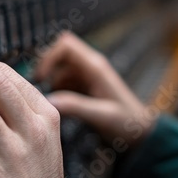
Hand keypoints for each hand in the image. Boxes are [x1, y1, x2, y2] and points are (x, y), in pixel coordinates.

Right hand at [34, 31, 154, 147]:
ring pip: (59, 69)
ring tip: (47, 104)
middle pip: (59, 53)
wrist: (140, 133)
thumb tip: (48, 101)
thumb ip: (76, 107)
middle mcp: (90, 67)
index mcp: (95, 67)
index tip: (40, 78)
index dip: (49, 57)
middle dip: (45, 69)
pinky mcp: (84, 87)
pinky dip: (56, 91)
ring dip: (50, 83)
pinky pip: (63, 81)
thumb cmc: (126, 122)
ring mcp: (86, 76)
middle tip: (37, 90)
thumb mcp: (102, 115)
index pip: (65, 45)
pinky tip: (57, 108)